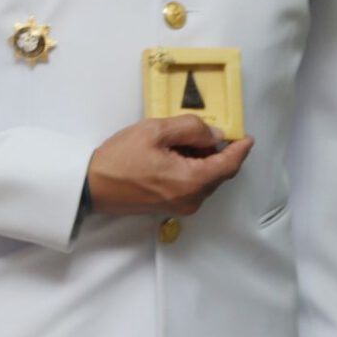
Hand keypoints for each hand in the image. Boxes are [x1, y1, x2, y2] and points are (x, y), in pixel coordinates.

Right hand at [83, 115, 250, 216]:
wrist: (90, 186)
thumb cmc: (118, 158)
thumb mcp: (154, 131)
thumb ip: (190, 128)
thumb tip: (214, 135)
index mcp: (193, 180)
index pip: (229, 164)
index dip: (240, 149)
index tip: (245, 137)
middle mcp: (193, 199)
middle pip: (218, 172)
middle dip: (215, 151)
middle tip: (197, 132)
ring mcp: (182, 206)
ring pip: (205, 180)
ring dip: (200, 161)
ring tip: (177, 144)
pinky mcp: (171, 208)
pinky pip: (192, 187)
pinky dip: (191, 171)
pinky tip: (172, 158)